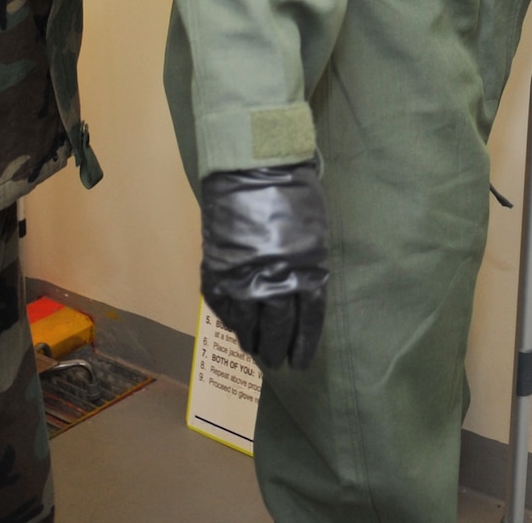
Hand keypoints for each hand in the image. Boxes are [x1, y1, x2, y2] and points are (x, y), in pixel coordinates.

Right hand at [199, 161, 328, 368]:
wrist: (253, 168)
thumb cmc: (294, 193)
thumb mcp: (314, 234)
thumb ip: (308, 267)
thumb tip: (302, 294)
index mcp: (308, 271)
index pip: (308, 320)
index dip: (304, 343)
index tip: (301, 362)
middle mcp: (277, 281)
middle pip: (278, 327)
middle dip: (276, 348)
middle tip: (275, 363)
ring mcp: (244, 277)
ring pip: (247, 322)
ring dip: (251, 340)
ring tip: (254, 350)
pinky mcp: (218, 268)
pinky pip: (221, 304)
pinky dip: (228, 318)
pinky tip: (234, 326)